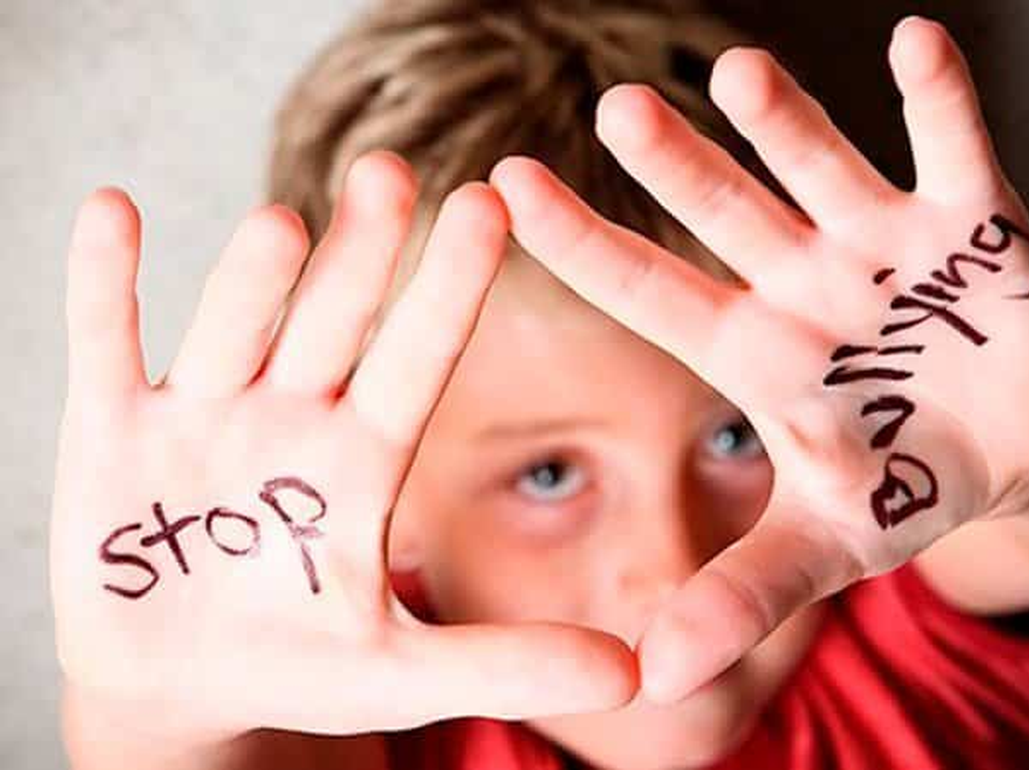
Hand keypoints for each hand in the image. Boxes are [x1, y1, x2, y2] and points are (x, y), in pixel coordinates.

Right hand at [50, 151, 635, 743]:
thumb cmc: (297, 663)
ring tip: (284, 221)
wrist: (180, 688)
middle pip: (332, 325)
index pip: (419, 359)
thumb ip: (510, 664)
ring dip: (254, 281)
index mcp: (365, 458)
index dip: (451, 289)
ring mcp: (202, 417)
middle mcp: (292, 416)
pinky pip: (106, 346)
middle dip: (361, 257)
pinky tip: (113, 211)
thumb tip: (636, 678)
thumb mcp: (403, 674)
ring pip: (233, 330)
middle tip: (395, 173)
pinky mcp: (110, 431)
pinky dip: (104, 285)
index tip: (492, 206)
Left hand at [489, 17, 1028, 702]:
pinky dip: (941, 98)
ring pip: (822, 169)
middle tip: (614, 112)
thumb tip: (655, 682)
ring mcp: (886, 246)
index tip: (504, 187)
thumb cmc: (901, 487)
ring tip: (737, 75)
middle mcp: (803, 282)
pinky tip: (916, 43)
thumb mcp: (826, 544)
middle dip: (675, 170)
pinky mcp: (977, 225)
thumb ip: (743, 595)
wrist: (1012, 449)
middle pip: (726, 215)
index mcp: (754, 351)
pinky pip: (956, 146)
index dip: (582, 247)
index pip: (651, 293)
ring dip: (786, 124)